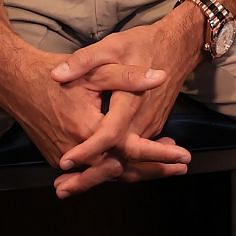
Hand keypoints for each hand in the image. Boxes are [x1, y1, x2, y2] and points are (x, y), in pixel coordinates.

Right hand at [0, 40, 179, 195]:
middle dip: (154, 169)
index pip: (131, 151)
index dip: (159, 154)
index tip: (183, 154)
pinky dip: (116, 167)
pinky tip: (134, 160)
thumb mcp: (96, 68)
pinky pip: (93, 169)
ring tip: (168, 167)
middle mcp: (76, 153)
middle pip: (122, 170)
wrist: (17, 82)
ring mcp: (65, 159)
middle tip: (182, 166)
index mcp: (87, 131)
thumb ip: (129, 76)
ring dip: (137, 171)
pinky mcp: (59, 159)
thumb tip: (161, 77)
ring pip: (108, 173)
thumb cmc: (56, 73)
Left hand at [46, 7, 207, 198]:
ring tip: (68, 188)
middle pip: (118, 157)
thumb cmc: (142, 45)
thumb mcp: (112, 46)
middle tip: (61, 190)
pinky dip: (115, 168)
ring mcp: (149, 127)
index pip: (110, 133)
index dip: (88, 149)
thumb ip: (85, 60)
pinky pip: (133, 155)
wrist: (179, 47)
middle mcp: (142, 120)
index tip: (64, 162)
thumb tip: (57, 76)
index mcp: (131, 101)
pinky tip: (93, 174)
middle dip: (90, 177)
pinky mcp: (151, 128)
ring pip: (127, 160)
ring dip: (100, 176)